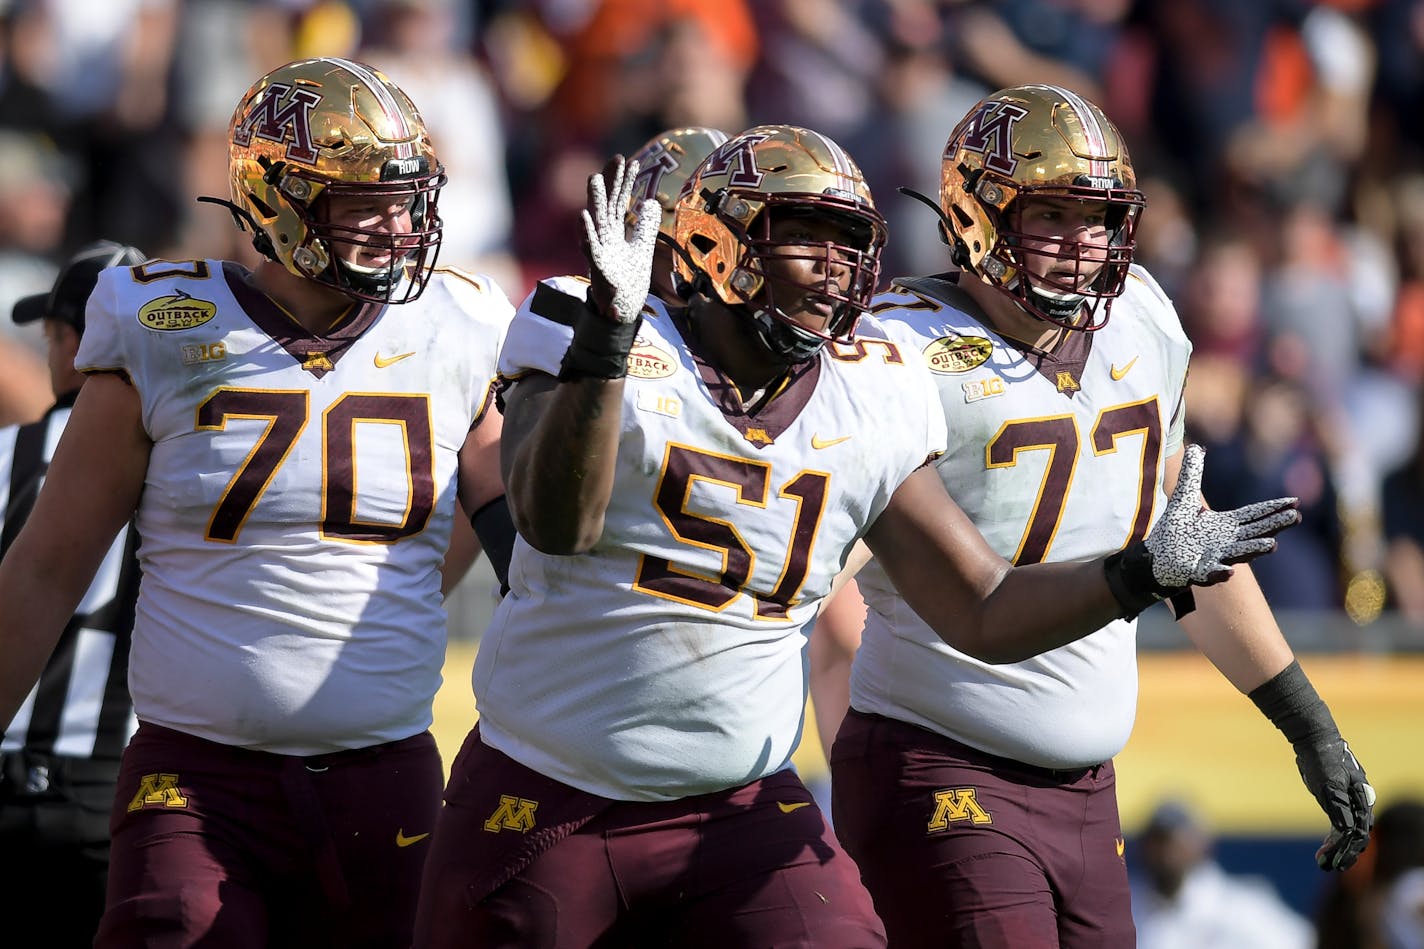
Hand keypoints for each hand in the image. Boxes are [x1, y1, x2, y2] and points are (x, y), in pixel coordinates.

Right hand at [581, 155, 658, 323]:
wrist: (620, 312)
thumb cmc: (627, 281)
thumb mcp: (641, 249)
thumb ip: (645, 227)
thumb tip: (651, 203)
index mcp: (614, 233)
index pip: (619, 202)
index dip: (624, 183)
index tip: (631, 161)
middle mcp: (603, 239)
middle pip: (606, 205)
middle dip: (609, 183)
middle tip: (614, 159)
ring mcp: (599, 252)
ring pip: (595, 223)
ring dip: (594, 201)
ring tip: (594, 179)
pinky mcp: (597, 269)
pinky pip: (590, 250)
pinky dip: (586, 234)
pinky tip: (583, 218)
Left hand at [1145, 444, 1299, 587]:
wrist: (1156, 558)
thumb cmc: (1174, 530)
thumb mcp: (1183, 498)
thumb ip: (1192, 474)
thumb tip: (1196, 447)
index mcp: (1225, 525)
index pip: (1254, 515)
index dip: (1273, 508)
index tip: (1295, 502)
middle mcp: (1225, 542)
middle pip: (1254, 532)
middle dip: (1274, 525)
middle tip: (1296, 517)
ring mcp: (1213, 558)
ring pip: (1238, 554)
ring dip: (1254, 549)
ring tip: (1272, 545)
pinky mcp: (1196, 572)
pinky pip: (1210, 575)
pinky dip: (1219, 574)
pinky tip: (1228, 571)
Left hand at [1296, 736, 1375, 869]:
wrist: (1315, 741)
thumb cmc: (1324, 759)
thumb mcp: (1329, 782)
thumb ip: (1338, 805)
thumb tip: (1347, 830)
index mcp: (1363, 799)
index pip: (1359, 831)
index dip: (1348, 849)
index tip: (1336, 861)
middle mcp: (1360, 804)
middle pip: (1356, 836)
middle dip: (1344, 853)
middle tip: (1329, 866)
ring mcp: (1350, 804)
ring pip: (1348, 834)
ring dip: (1337, 849)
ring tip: (1322, 862)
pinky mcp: (1338, 803)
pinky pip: (1339, 827)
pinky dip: (1332, 839)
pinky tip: (1323, 850)